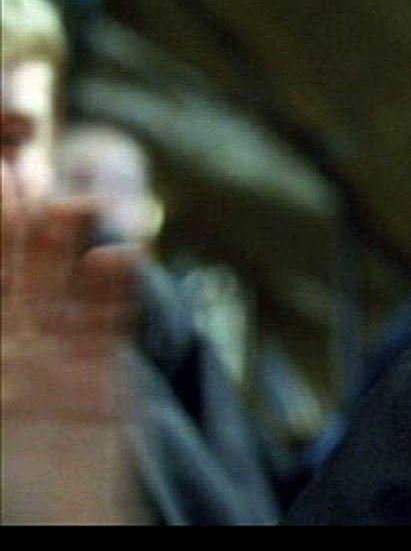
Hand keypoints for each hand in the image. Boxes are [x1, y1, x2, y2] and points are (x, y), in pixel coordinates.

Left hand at [1, 194, 140, 523]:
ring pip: (59, 289)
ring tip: (74, 205)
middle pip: (13, 278)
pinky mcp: (102, 377)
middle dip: (16, 229)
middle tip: (21, 174)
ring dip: (65, 247)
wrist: (64, 525)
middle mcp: (9, 354)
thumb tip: (55, 300)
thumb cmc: (11, 488)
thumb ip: (3, 351)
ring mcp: (56, 363)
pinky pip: (108, 323)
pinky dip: (115, 290)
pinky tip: (119, 256)